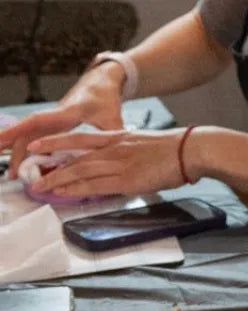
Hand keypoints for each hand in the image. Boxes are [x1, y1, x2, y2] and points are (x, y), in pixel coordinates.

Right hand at [0, 62, 125, 174]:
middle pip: (28, 132)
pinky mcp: (54, 124)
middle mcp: (54, 115)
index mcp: (66, 112)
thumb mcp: (112, 117)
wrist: (101, 82)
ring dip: (20, 153)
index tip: (1, 139)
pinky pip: (38, 138)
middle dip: (13, 148)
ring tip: (13, 174)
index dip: (19, 130)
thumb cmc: (105, 98)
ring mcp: (53, 120)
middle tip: (8, 172)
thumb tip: (118, 153)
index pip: (38, 120)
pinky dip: (30, 151)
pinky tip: (27, 166)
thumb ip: (113, 135)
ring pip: (30, 136)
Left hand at [25, 129, 190, 196]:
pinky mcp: (128, 179)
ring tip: (41, 187)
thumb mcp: (146, 144)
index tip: (39, 147)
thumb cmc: (176, 149)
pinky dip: (77, 189)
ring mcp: (120, 163)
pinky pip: (96, 185)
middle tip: (33, 175)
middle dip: (51, 166)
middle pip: (74, 156)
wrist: (191, 150)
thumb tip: (125, 164)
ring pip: (80, 170)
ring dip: (57, 179)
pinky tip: (64, 193)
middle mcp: (114, 148)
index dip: (56, 142)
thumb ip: (130, 152)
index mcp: (119, 137)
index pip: (80, 140)